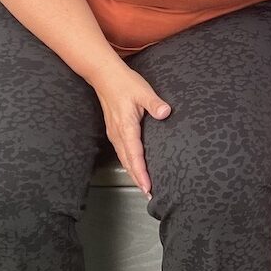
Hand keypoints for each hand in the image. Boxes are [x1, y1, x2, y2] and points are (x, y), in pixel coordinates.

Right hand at [89, 61, 170, 197]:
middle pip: (128, 162)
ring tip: (144, 186)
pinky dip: (129, 163)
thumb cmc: (125, 83)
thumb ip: (154, 103)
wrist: (105, 76)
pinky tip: (135, 167)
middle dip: (138, 179)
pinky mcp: (114, 130)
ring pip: (124, 158)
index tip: (147, 186)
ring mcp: (114, 133)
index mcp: (126, 127)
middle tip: (148, 194)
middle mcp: (118, 134)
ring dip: (133, 173)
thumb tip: (165, 113)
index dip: (141, 172)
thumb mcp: (143, 91)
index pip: (135, 155)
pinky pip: (122, 152)